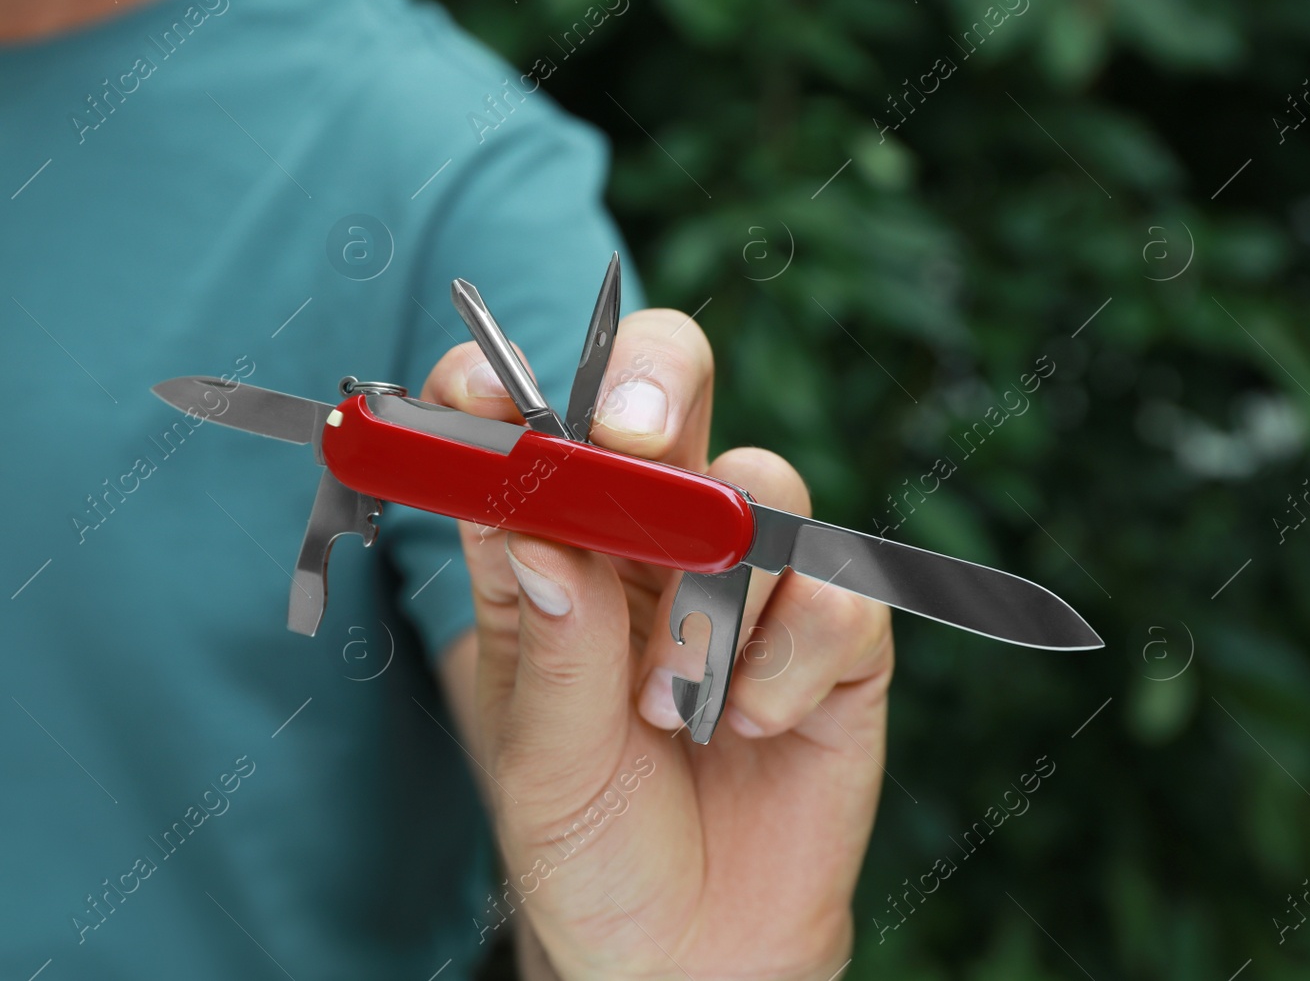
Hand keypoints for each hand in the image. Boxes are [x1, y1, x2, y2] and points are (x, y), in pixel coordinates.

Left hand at [422, 310, 892, 979]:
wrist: (689, 951)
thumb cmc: (590, 845)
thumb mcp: (541, 760)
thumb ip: (550, 645)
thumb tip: (540, 530)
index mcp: (554, 551)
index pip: (524, 428)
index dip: (497, 391)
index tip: (478, 395)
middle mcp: (648, 543)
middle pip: (666, 392)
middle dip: (652, 384)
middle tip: (630, 442)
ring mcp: (747, 580)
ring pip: (760, 484)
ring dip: (713, 599)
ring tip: (671, 710)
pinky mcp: (831, 635)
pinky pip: (830, 591)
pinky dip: (785, 661)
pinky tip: (750, 726)